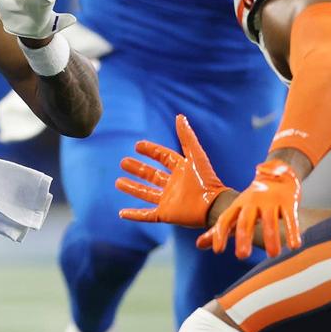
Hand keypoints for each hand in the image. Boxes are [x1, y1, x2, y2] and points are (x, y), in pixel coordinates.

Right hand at [116, 115, 233, 226]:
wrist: (213, 206)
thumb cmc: (206, 180)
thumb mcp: (195, 155)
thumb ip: (186, 136)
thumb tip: (179, 116)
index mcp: (182, 170)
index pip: (164, 157)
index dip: (151, 150)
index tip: (137, 145)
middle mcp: (174, 185)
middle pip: (152, 175)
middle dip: (138, 169)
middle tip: (123, 162)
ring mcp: (169, 200)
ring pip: (146, 193)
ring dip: (132, 188)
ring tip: (118, 182)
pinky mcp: (166, 214)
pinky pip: (147, 215)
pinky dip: (134, 215)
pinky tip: (122, 213)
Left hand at [197, 160, 301, 258]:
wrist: (278, 172)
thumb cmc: (253, 199)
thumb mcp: (236, 210)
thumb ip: (219, 229)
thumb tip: (198, 245)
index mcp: (238, 205)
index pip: (225, 219)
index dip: (220, 234)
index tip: (218, 250)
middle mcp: (252, 202)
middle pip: (246, 220)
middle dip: (243, 238)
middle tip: (242, 256)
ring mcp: (270, 201)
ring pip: (270, 220)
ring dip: (271, 238)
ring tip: (272, 255)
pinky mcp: (288, 201)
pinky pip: (290, 217)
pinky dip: (293, 231)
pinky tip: (295, 246)